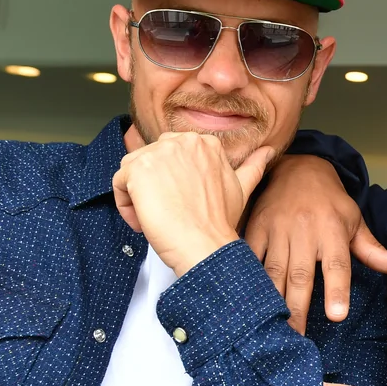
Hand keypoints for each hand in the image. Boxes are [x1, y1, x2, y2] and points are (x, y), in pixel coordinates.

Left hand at [113, 127, 275, 276]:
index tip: (181, 203)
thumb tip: (268, 152)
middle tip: (168, 213)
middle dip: (154, 188)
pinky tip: (143, 221)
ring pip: (133, 172)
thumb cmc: (219, 223)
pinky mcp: (138, 168)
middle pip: (150, 161)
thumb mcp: (242, 188)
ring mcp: (160, 152)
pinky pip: (118, 183)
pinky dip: (125, 205)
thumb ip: (253, 166)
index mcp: (206, 143)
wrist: (204, 244)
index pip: (170, 156)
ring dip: (139, 198)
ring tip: (156, 219)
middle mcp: (183, 141)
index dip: (171, 183)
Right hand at [246, 154, 386, 333]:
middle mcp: (305, 229)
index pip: (337, 264)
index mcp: (332, 229)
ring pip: (273, 270)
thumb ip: (374, 251)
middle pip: (301, 274)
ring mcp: (277, 228)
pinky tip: (247, 302)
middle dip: (298, 307)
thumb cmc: (329, 203)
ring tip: (273, 330)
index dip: (337, 290)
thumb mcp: (355, 222)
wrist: (297, 168)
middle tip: (297, 338)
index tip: (337, 316)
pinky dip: (247, 279)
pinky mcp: (255, 228)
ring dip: (272, 300)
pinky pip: (249, 257)